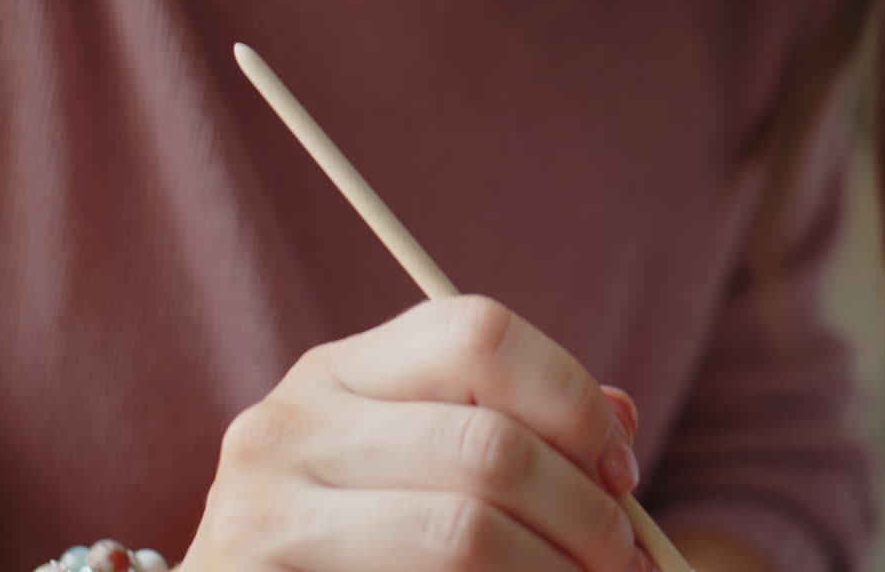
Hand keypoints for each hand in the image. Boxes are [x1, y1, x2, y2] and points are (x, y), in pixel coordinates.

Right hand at [177, 296, 649, 571]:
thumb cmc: (358, 547)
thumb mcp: (420, 466)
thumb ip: (512, 430)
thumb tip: (619, 419)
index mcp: (338, 371)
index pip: (478, 334)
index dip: (573, 400)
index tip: (620, 473)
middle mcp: (287, 424)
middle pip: (488, 445)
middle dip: (587, 516)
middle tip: (623, 561)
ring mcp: (261, 515)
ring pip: (464, 535)